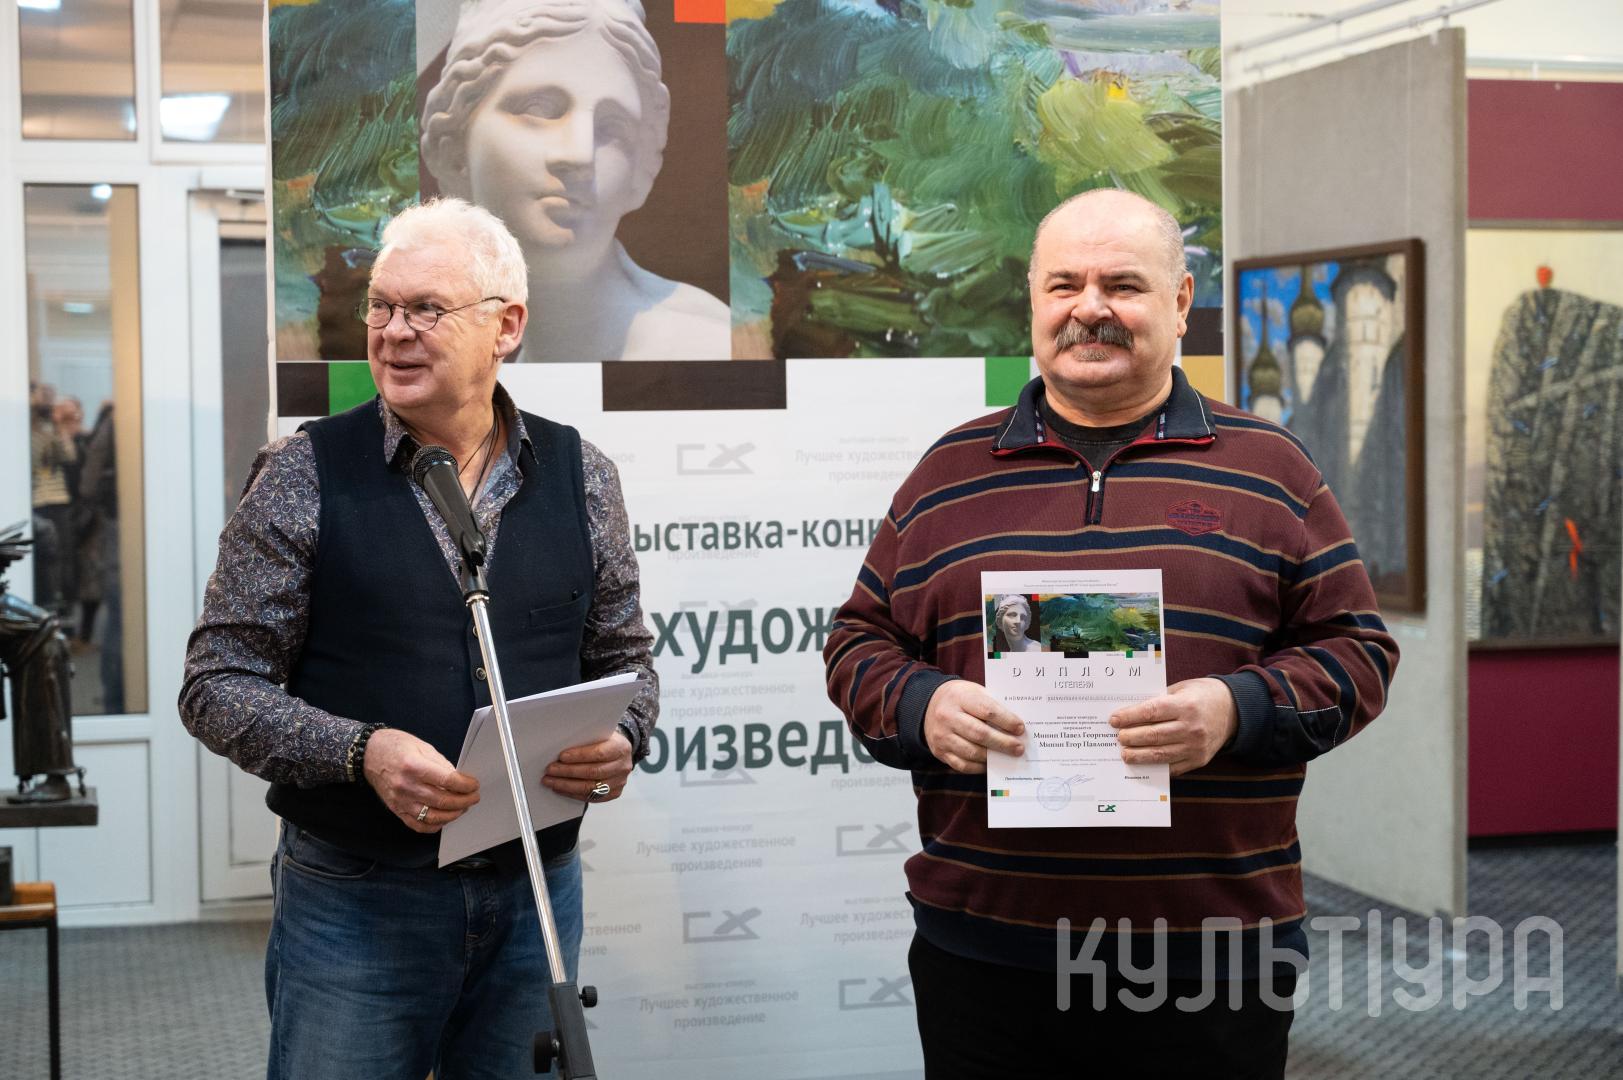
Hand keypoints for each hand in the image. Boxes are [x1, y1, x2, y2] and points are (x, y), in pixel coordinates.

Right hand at [362, 728, 479, 832]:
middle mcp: (406, 786)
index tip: (474, 785)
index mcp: (414, 766)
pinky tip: (443, 819)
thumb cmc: (396, 746)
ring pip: (432, 817)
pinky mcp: (396, 809)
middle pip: (442, 800)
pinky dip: (434, 825)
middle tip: (473, 797)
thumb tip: (458, 780)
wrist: (369, 754)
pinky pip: (417, 825)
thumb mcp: (423, 747)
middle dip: (463, 801)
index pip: (447, 781)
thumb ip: (441, 764)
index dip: (465, 785)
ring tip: (462, 808)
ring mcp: (400, 801)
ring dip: (452, 815)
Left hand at [543, 729, 632, 802]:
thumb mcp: (599, 734)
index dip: (579, 756)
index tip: (562, 757)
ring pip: (591, 787)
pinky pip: (591, 797)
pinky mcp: (614, 793)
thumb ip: (585, 740)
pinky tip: (561, 789)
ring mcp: (619, 782)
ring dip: (567, 785)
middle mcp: (622, 766)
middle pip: (593, 772)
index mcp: (620, 747)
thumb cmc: (605, 742)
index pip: (599, 753)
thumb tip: (560, 747)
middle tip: (551, 770)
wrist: (619, 753)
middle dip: (568, 772)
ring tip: (551, 781)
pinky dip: (573, 794)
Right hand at [922, 680, 1024, 774]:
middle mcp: (947, 717)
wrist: (928, 705)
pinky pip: (963, 765)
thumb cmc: (960, 698)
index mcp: (959, 697)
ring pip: (972, 752)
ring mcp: (942, 736)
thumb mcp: (974, 691)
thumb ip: (992, 705)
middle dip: (1003, 742)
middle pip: (980, 733)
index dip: (1006, 720)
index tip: (1020, 728)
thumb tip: (1016, 726)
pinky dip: (980, 767)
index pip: (986, 710)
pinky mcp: (939, 752)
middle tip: (1019, 747)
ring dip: (993, 756)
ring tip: (1008, 756)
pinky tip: (991, 763)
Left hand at [1110, 677, 1237, 776]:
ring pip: (1160, 754)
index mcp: (1186, 706)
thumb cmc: (1202, 695)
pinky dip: (1156, 766)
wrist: (1233, 710)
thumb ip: (1158, 700)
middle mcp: (1192, 728)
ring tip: (1125, 753)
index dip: (1129, 717)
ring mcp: (1196, 747)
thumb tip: (1130, 713)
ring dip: (1139, 755)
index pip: (1151, 712)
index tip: (1114, 720)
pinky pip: (1173, 767)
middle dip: (1131, 738)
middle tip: (1118, 738)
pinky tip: (1143, 762)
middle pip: (1153, 735)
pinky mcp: (1199, 760)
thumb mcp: (1181, 689)